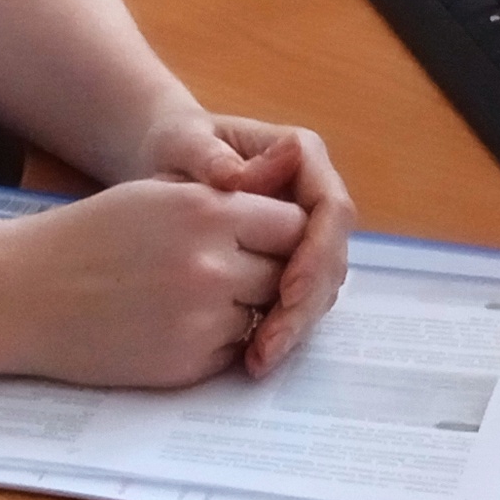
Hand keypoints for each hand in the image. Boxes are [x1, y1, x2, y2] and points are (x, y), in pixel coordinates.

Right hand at [0, 176, 306, 388]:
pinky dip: (217, 340)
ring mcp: (201, 319)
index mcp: (205, 210)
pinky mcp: (186, 364)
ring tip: (197, 296)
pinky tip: (176, 323)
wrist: (23, 293)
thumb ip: (224, 205)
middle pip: (285, 274)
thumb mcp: (159, 195)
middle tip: (235, 270)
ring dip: (246, 309)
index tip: (266, 238)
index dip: (281, 232)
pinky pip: (232, 350)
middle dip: (269, 272)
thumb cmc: (87, 236)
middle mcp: (211, 265)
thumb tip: (289, 225)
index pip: (293, 224)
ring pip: (263, 315)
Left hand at [131, 113, 356, 377]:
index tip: (287, 288)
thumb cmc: (176, 145)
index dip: (316, 252)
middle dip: (307, 304)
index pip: (331, 209)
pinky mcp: (290, 261)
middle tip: (273, 342)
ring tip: (261, 357)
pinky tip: (255, 354)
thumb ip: (209, 157)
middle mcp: (313, 197)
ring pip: (321, 285)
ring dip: (297, 324)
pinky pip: (300, 298)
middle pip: (332, 256)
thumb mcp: (184, 143)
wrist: (168, 161)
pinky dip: (281, 327)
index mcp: (302, 157)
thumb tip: (237, 178)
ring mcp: (306, 232)